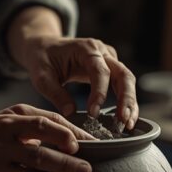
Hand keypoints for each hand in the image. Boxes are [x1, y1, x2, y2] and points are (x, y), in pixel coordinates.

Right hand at [0, 104, 93, 171]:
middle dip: (67, 165)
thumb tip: (73, 133)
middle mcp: (1, 146)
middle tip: (87, 171)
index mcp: (8, 124)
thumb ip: (37, 120)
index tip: (78, 144)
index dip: (62, 135)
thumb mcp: (6, 116)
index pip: (40, 125)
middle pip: (40, 156)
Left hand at [7, 7, 138, 129]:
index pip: (100, 71)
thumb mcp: (41, 76)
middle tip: (123, 121)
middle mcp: (102, 52)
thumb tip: (70, 113)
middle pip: (123, 74)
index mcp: (86, 49)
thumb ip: (55, 93)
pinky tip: (125, 119)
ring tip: (127, 125)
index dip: (100, 93)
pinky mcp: (110, 69)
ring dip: (130, 103)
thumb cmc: (42, 59)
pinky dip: (126, 102)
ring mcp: (109, 59)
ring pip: (127, 80)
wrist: (45, 46)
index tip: (94, 114)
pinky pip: (123, 85)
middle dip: (126, 99)